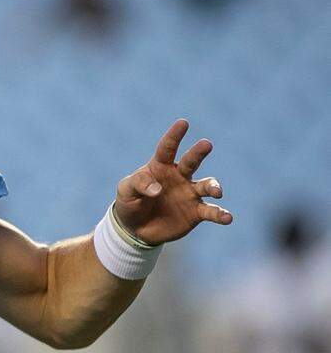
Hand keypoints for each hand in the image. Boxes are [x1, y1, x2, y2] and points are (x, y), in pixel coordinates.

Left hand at [114, 119, 232, 244]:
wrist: (136, 229)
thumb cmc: (130, 203)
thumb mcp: (126, 191)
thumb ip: (138, 184)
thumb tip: (157, 189)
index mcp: (160, 166)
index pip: (167, 148)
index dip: (175, 136)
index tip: (183, 123)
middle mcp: (179, 176)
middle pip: (191, 161)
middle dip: (198, 152)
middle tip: (206, 144)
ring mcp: (190, 193)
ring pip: (206, 185)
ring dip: (213, 186)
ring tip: (217, 191)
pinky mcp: (196, 213)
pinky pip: (211, 211)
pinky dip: (220, 214)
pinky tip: (227, 218)